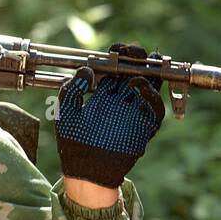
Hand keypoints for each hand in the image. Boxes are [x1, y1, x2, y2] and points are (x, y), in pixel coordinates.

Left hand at [56, 42, 165, 189]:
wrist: (85, 171)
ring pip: (150, 86)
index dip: (118, 56)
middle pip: (136, 72)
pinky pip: (154, 109)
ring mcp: (134, 112)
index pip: (116, 68)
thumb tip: (85, 68)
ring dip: (150, 72)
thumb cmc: (74, 142)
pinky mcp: (144, 127)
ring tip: (144, 63)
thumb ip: (72, 90)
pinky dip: (151, 96)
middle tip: (134, 50)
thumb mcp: (66, 113)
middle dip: (138, 58)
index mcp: (104, 93)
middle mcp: (121, 99)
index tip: (115, 48)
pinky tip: (139, 86)